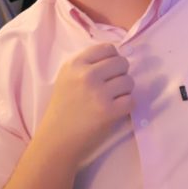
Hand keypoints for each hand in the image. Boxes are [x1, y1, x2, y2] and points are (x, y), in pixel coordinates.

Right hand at [37, 44, 133, 165]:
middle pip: (122, 63)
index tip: (107, 72)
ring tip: (111, 100)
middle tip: (110, 88)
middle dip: (120, 75)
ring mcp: (98, 93)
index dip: (112, 60)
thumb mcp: (68, 77)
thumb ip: (89, 64)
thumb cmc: (64, 108)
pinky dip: (127, 106)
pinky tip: (115, 111)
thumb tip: (118, 55)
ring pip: (129, 81)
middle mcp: (86, 75)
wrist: (56, 140)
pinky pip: (131, 100)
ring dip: (124, 91)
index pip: (108, 48)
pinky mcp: (108, 111)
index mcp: (75, 64)